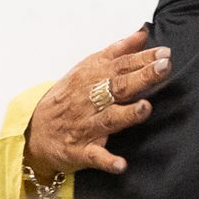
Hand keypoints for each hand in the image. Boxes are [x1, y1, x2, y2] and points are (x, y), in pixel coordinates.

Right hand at [25, 29, 171, 178]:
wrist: (34, 130)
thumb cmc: (69, 97)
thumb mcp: (88, 68)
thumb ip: (118, 52)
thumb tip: (143, 33)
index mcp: (92, 77)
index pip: (121, 65)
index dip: (143, 59)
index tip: (164, 54)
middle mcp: (89, 100)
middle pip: (118, 87)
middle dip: (141, 78)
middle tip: (163, 68)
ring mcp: (85, 126)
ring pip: (109, 119)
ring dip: (127, 114)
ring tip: (145, 108)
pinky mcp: (81, 151)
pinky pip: (95, 157)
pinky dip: (108, 161)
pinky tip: (122, 165)